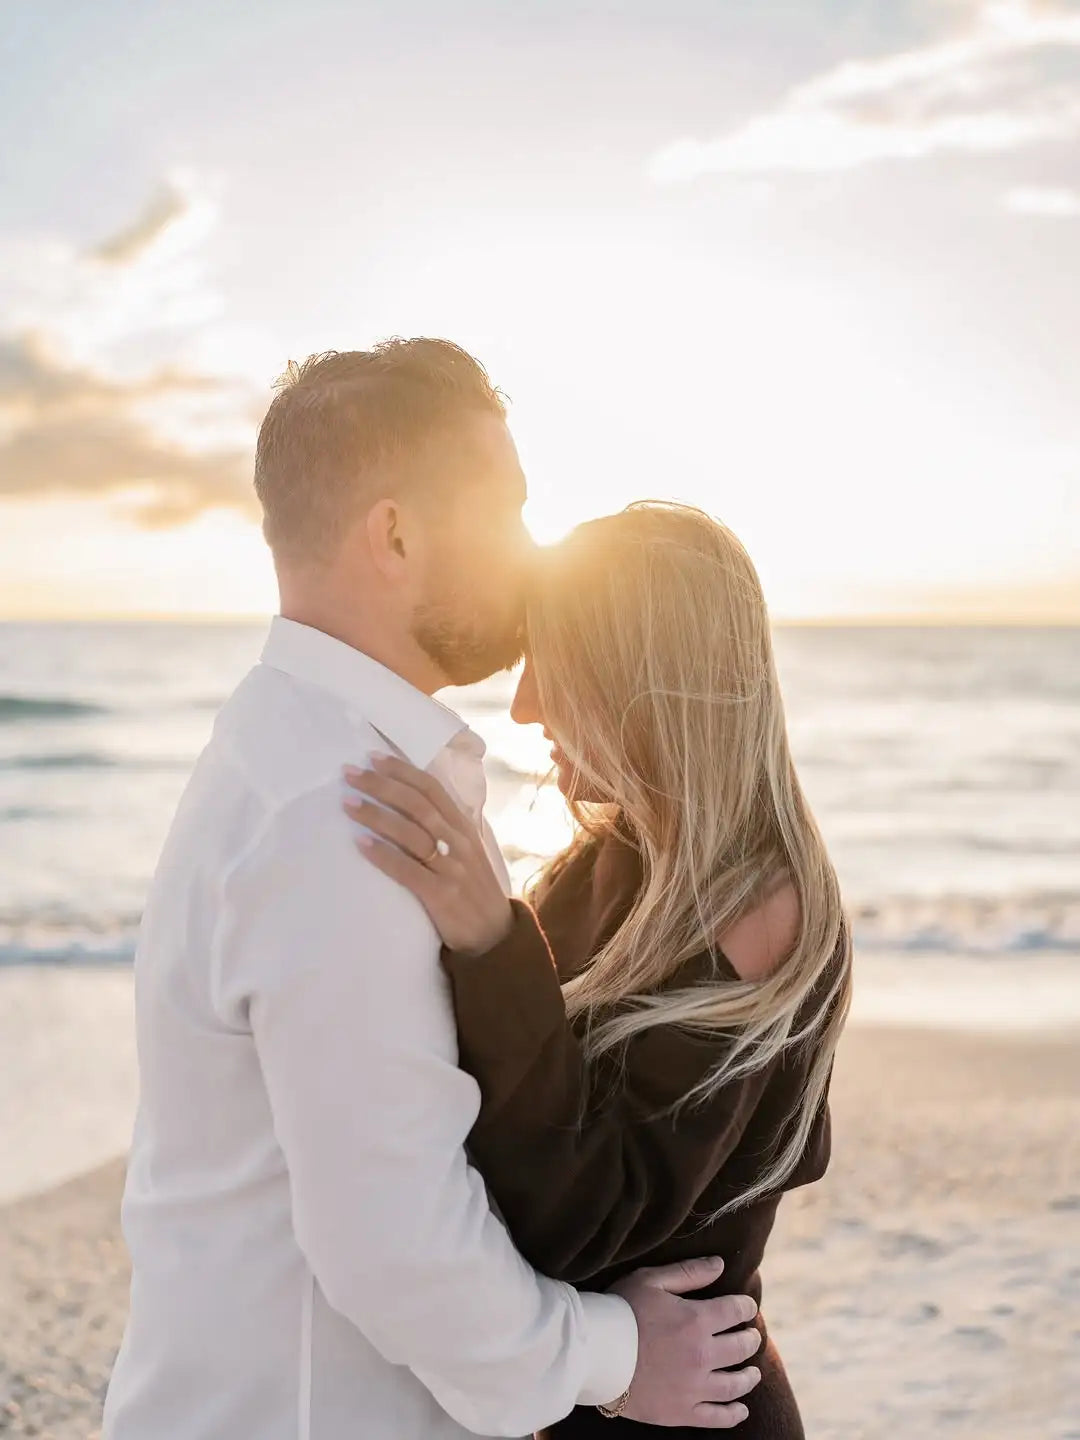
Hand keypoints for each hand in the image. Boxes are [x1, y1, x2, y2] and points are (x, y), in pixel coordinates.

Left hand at [343, 754, 513, 955]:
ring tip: (348, 803)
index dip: (402, 771)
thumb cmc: (474, 890)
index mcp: (464, 828)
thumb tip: (413, 802)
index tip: (373, 758)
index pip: (432, 789)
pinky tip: (361, 843)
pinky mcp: (441, 895)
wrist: (494, 936)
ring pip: (410, 832)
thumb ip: (446, 828)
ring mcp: (451, 868)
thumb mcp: (468, 851)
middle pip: (417, 804)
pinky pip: (407, 870)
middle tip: (351, 773)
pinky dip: (383, 854)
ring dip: (376, 814)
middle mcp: (459, 842)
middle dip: (382, 785)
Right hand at [609, 1257, 761, 1428]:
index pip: (736, 1311)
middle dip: (750, 1338)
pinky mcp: (682, 1412)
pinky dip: (734, 1414)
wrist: (595, 1353)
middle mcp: (702, 1354)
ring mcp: (694, 1387)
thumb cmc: (621, 1310)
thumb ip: (689, 1272)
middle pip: (741, 1348)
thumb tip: (721, 1264)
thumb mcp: (652, 1280)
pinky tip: (741, 1409)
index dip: (745, 1306)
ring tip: (752, 1372)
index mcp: (696, 1320)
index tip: (747, 1306)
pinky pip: (718, 1417)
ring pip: (735, 1385)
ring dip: (749, 1377)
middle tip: (751, 1336)